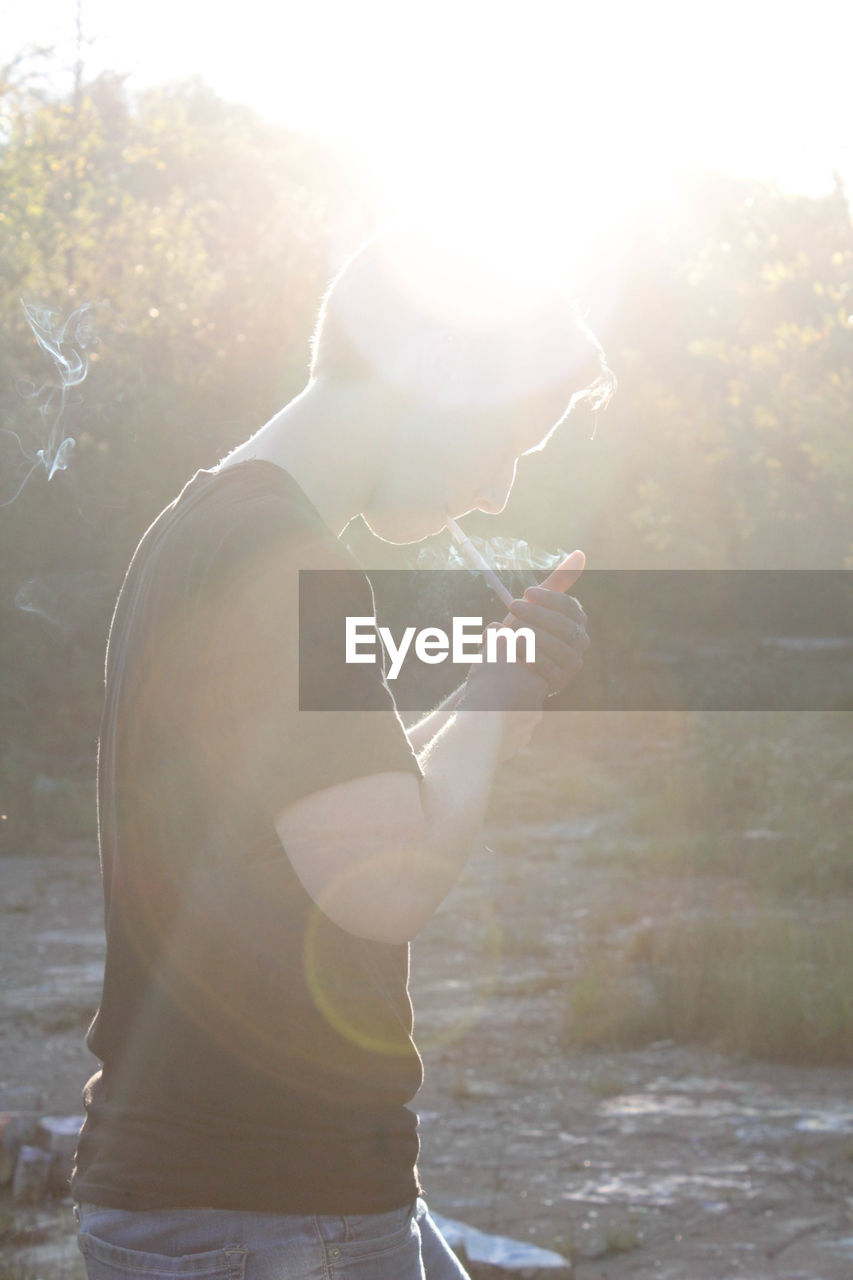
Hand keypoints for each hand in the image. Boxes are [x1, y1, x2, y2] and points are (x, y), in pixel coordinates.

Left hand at [502, 574, 589, 698]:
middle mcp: (580, 641)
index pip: (568, 606)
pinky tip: (516, 648)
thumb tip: (580, 554)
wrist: (509, 664)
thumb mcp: (536, 604)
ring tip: (511, 629)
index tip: (526, 592)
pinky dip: (531, 657)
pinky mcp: (561, 681)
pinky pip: (550, 668)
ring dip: (531, 635)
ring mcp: (573, 662)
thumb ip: (557, 581)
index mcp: (576, 620)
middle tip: (513, 608)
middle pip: (563, 625)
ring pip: (557, 646)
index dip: (548, 598)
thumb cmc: (524, 630)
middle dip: (536, 615)